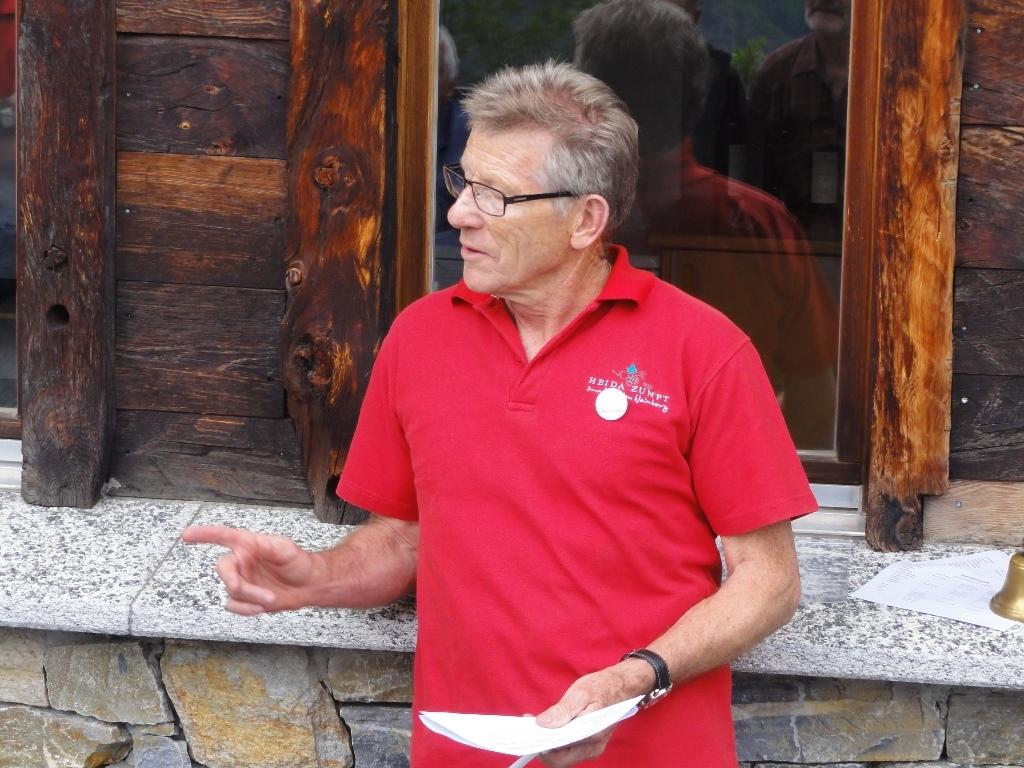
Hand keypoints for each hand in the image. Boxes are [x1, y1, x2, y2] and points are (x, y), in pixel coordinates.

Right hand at [181, 525, 324, 614]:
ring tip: (270, 599)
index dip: (205, 534)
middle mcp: (241, 561)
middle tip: (254, 592)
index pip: (223, 536)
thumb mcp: (285, 549)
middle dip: (235, 582)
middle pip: (223, 569)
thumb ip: (266, 546)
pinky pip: (233, 605)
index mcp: (248, 545)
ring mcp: (242, 580)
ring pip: (231, 591)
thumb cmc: (298, 562)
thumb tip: (247, 549)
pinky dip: (245, 609)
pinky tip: (261, 608)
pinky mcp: (245, 598)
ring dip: (250, 598)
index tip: (186, 535)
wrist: (309, 585)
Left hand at [533, 659, 653, 766]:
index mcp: (591, 738)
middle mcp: (591, 748)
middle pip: (559, 758)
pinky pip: (567, 747)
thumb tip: (543, 724)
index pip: (560, 756)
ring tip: (535, 722)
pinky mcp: (586, 742)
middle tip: (528, 724)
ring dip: (547, 741)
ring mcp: (589, 747)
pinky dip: (555, 738)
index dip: (541, 747)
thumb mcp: (580, 692)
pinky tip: (547, 725)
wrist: (621, 686)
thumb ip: (562, 710)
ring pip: (562, 753)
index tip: (527, 732)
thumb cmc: (602, 687)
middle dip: (541, 744)